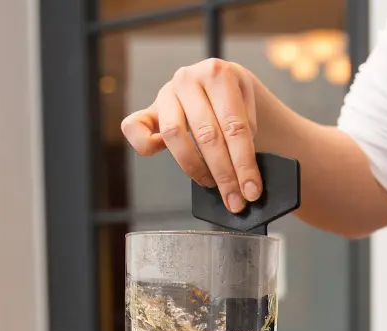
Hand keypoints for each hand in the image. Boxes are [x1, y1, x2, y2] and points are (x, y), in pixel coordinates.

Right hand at [121, 59, 261, 214]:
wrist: (224, 89)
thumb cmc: (237, 106)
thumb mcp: (252, 113)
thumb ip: (247, 140)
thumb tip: (245, 183)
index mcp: (219, 74)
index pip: (234, 127)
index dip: (244, 164)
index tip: (252, 192)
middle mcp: (189, 78)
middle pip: (206, 135)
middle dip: (224, 174)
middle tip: (235, 200)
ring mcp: (167, 92)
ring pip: (174, 134)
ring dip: (194, 167)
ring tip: (211, 184)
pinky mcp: (150, 109)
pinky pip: (134, 127)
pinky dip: (145, 145)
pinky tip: (164, 155)